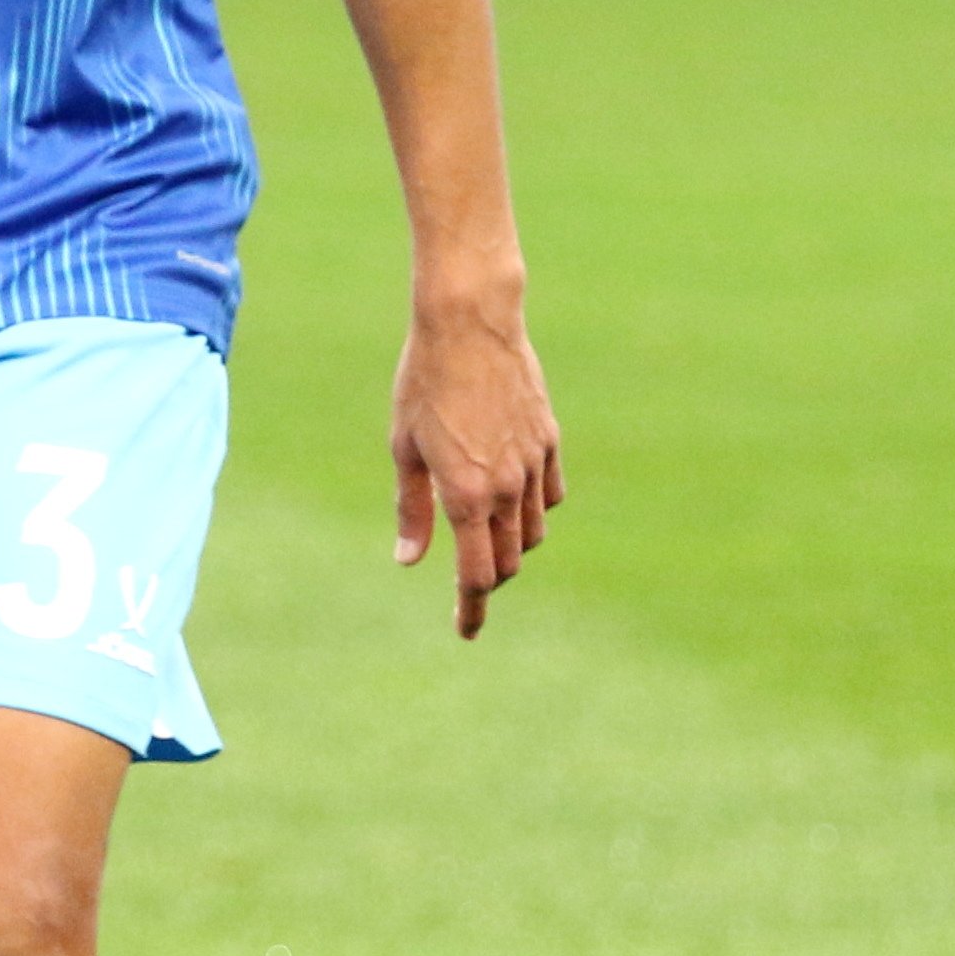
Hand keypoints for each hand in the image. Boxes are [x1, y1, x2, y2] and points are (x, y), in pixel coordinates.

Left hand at [390, 299, 562, 638]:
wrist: (471, 323)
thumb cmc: (424, 382)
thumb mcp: (404, 448)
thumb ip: (412, 509)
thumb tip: (409, 561)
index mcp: (465, 495)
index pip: (475, 575)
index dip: (471, 609)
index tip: (466, 632)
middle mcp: (506, 487)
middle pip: (507, 561)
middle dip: (488, 579)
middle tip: (469, 584)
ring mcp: (533, 464)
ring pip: (532, 532)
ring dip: (511, 547)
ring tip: (486, 538)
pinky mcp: (548, 440)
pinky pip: (550, 495)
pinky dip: (534, 509)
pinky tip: (515, 500)